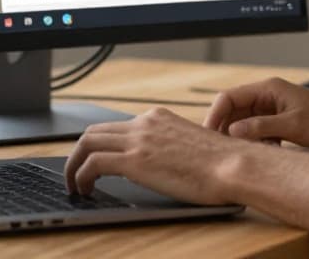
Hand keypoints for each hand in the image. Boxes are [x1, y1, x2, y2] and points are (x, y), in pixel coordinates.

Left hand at [64, 107, 244, 203]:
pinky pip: (93, 163)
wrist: (234, 166)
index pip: (116, 126)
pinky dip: (81, 176)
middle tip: (76, 173)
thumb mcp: (190, 147)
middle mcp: (145, 122)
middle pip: (94, 131)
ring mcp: (139, 139)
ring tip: (75, 185)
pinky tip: (85, 190)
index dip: (99, 144)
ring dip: (74, 164)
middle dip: (79, 152)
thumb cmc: (223, 164)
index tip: (93, 161)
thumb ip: (169, 148)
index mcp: (159, 118)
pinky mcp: (135, 160)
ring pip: (86, 143)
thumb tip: (158, 164)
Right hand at [205, 77, 308, 148]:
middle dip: (225, 130)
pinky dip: (256, 141)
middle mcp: (267, 95)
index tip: (208, 136)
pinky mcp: (279, 120)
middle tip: (221, 151)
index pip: (229, 97)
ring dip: (241, 138)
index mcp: (268, 89)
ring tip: (243, 153)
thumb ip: (261, 128)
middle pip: (233, 110)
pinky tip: (265, 153)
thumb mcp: (293, 126)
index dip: (215, 115)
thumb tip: (232, 132)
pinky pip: (257, 130)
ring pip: (244, 122)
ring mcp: (272, 107)